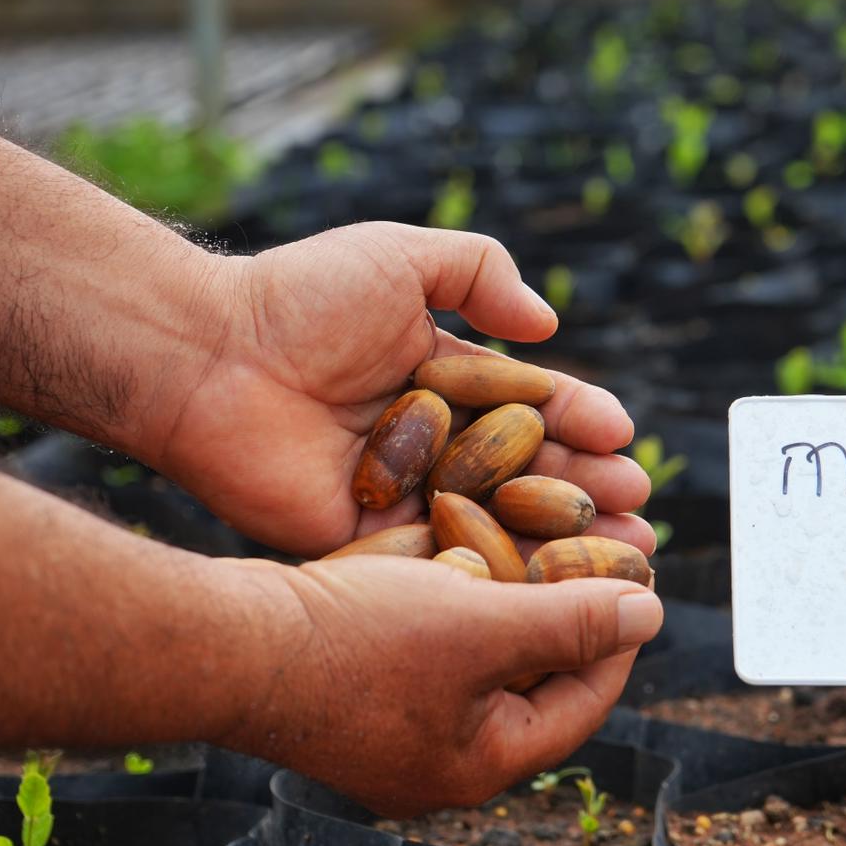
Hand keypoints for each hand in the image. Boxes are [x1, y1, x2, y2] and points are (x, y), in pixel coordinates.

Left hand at [155, 224, 652, 558]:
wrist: (206, 356)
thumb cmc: (300, 297)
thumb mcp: (400, 256)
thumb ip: (480, 273)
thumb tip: (547, 323)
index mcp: (442, 376)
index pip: (529, 404)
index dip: (579, 420)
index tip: (623, 437)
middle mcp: (430, 438)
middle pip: (524, 471)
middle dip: (586, 489)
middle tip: (639, 510)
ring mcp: (399, 493)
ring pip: (495, 520)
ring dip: (559, 540)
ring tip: (620, 551)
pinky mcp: (363, 540)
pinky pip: (438, 557)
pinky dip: (494, 572)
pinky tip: (547, 588)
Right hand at [229, 554, 663, 815]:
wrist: (227, 643)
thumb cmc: (355, 639)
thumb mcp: (478, 623)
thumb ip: (569, 621)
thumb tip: (652, 613)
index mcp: (481, 764)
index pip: (581, 703)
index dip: (617, 637)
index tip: (636, 579)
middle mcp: (440, 761)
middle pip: (533, 684)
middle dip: (563, 615)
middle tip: (592, 557)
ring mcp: (394, 733)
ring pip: (482, 662)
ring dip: (511, 603)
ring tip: (535, 545)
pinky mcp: (358, 696)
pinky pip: (433, 650)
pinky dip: (458, 604)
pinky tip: (464, 552)